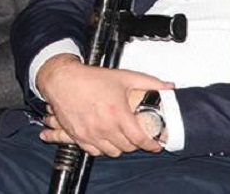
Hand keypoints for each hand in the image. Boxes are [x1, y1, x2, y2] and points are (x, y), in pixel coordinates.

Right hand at [36, 55, 171, 156]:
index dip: (151, 145)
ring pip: (112, 152)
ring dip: (119, 147)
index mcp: (117, 114)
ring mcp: (90, 133)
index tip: (155, 144)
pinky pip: (94, 151)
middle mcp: (104, 127)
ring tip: (121, 138)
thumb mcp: (122, 77)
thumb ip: (149, 83)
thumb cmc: (89, 78)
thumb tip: (169, 87)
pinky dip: (102, 148)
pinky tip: (104, 139)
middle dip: (135, 144)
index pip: (140, 139)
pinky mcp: (78, 135)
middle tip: (136, 136)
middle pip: (127, 147)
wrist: (61, 79)